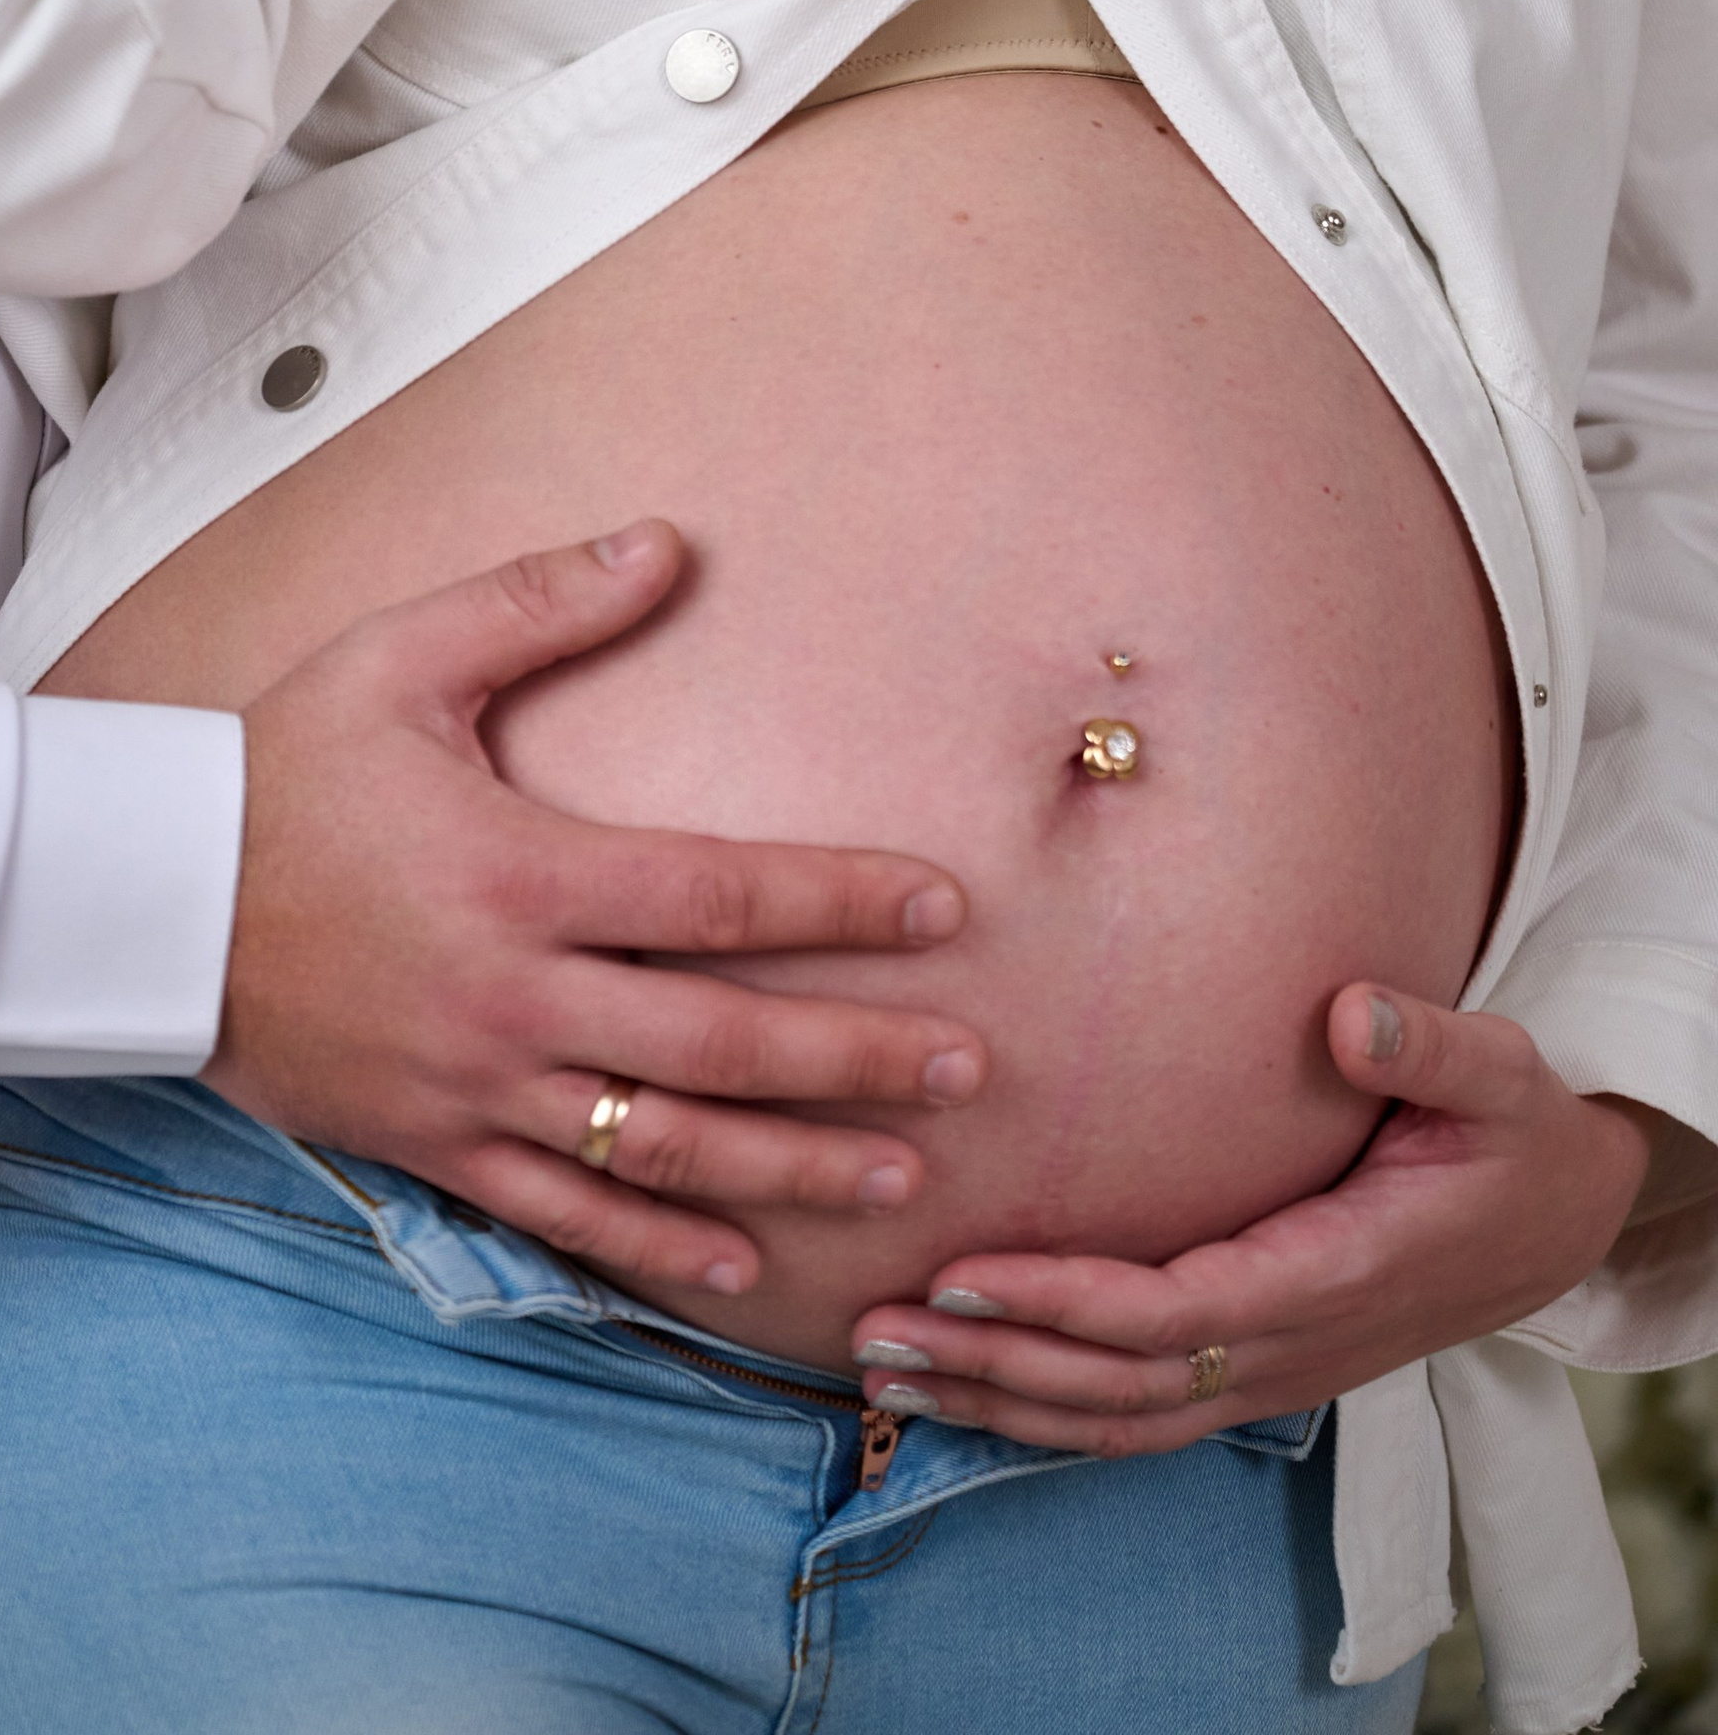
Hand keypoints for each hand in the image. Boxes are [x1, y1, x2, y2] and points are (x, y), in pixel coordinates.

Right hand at [208, 518, 986, 1296]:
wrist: (147, 898)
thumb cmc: (281, 761)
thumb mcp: (402, 656)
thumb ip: (541, 600)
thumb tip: (668, 544)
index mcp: (522, 871)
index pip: (718, 893)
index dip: (838, 900)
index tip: (940, 904)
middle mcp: (516, 993)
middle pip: (722, 1039)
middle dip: (859, 1056)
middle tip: (971, 1070)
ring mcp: (477, 1084)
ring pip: (665, 1143)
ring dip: (793, 1162)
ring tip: (904, 1175)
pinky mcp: (435, 1143)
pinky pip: (564, 1213)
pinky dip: (659, 1242)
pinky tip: (745, 1260)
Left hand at [849, 983, 1655, 1452]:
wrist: (1559, 1221)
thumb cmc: (1513, 1134)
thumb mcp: (1499, 1075)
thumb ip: (1428, 1044)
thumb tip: (1349, 1016)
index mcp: (1338, 1271)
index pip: (1179, 1311)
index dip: (1070, 1302)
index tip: (968, 1273)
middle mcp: (1294, 1342)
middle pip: (1124, 1383)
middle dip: (996, 1362)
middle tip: (876, 1327)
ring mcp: (1272, 1370)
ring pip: (1120, 1419)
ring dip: (1000, 1401)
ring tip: (882, 1368)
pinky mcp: (1254, 1369)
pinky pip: (1138, 1415)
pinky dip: (1044, 1417)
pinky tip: (962, 1394)